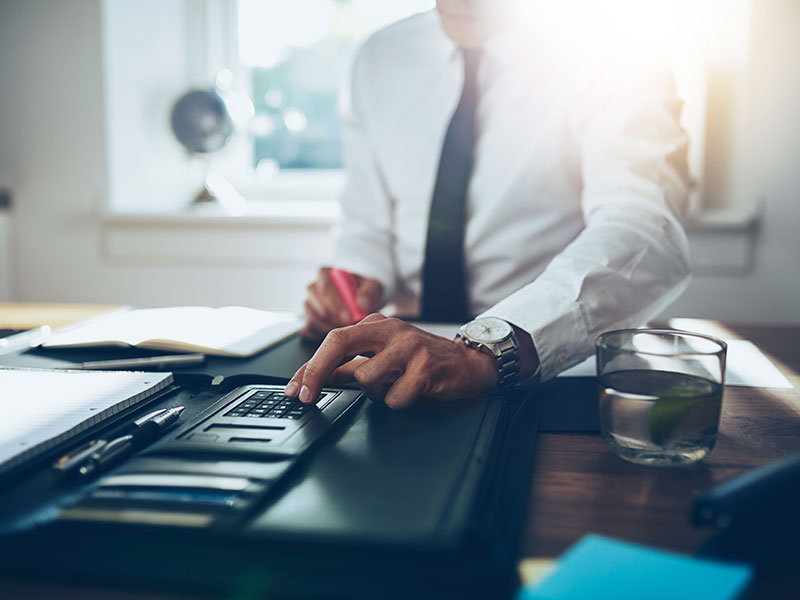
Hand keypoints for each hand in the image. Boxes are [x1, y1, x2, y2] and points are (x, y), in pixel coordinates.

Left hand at [285, 314, 498, 409]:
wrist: (468, 364)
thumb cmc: (422, 361)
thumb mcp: (384, 357)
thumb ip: (352, 366)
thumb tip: (321, 378)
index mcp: (376, 325)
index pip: (333, 340)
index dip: (309, 366)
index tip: (296, 389)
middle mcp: (390, 330)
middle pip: (339, 343)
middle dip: (317, 372)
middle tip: (307, 396)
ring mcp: (409, 346)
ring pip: (366, 378)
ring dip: (375, 393)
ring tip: (394, 387)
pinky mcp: (425, 367)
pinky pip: (394, 397)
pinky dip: (399, 401)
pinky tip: (413, 392)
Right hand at [301, 268, 382, 339]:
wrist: (361, 305)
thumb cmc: (365, 293)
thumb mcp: (374, 288)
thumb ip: (370, 293)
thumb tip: (362, 304)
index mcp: (326, 274)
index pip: (325, 287)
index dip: (336, 303)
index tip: (348, 317)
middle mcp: (313, 287)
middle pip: (315, 302)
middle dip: (333, 317)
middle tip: (349, 326)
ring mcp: (309, 304)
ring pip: (312, 318)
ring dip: (330, 327)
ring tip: (347, 329)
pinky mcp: (307, 320)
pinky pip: (310, 330)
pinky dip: (323, 335)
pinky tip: (338, 334)